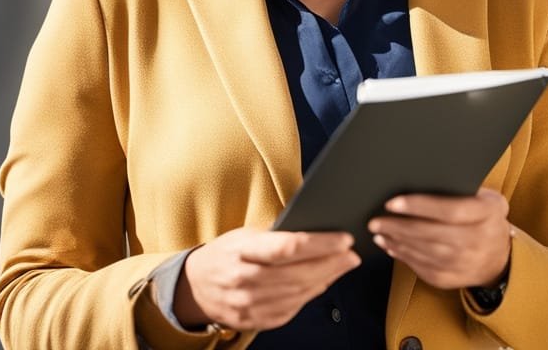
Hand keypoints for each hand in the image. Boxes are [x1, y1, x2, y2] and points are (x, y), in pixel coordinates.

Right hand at [173, 228, 359, 330]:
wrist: (196, 286)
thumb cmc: (226, 253)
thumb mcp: (244, 235)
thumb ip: (275, 234)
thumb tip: (316, 227)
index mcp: (240, 252)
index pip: (286, 248)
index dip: (319, 244)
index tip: (343, 238)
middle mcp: (243, 280)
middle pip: (296, 274)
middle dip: (331, 263)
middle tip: (352, 253)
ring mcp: (247, 305)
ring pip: (297, 294)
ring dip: (326, 279)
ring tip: (344, 265)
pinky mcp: (254, 321)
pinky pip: (290, 309)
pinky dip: (310, 295)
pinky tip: (323, 282)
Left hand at [367, 188, 511, 289]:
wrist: (500, 258)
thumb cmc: (485, 218)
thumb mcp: (486, 198)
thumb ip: (462, 188)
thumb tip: (423, 174)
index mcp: (486, 214)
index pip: (450, 210)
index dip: (419, 206)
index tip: (392, 202)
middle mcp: (477, 241)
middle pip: (431, 234)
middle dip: (398, 226)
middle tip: (375, 220)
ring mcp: (465, 263)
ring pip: (424, 252)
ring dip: (396, 241)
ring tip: (378, 231)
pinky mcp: (452, 279)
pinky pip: (423, 268)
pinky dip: (403, 256)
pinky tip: (390, 245)